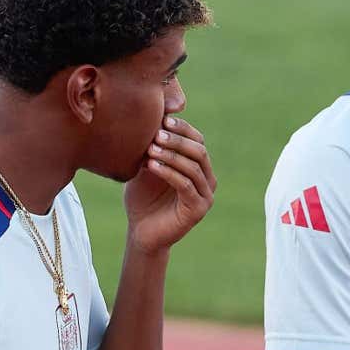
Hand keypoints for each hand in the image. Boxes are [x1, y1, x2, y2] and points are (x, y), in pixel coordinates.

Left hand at [123, 116, 216, 254]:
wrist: (141, 231)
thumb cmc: (143, 197)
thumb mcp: (148, 166)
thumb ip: (153, 147)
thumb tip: (152, 117)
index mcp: (199, 166)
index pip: (197, 140)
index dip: (183, 128)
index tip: (163, 120)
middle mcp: (207, 179)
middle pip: (199, 151)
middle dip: (177, 140)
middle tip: (156, 134)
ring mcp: (206, 195)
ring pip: (193, 167)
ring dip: (171, 155)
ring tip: (150, 149)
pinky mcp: (198, 209)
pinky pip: (186, 185)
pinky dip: (169, 172)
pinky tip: (152, 165)